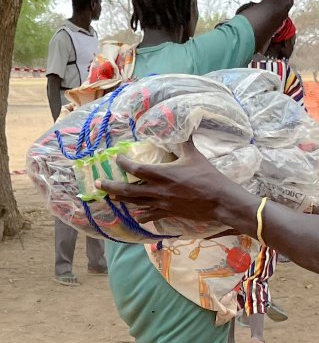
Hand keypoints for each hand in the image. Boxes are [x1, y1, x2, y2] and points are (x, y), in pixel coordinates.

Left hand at [96, 140, 224, 223]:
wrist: (219, 201)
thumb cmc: (208, 177)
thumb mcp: (194, 156)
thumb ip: (184, 142)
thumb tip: (182, 126)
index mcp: (163, 174)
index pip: (136, 169)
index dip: (123, 164)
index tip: (116, 158)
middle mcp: (158, 191)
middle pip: (128, 191)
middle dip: (111, 187)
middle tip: (98, 184)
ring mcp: (162, 204)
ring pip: (136, 204)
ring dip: (122, 201)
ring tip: (111, 198)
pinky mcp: (169, 213)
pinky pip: (150, 216)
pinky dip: (141, 215)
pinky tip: (136, 215)